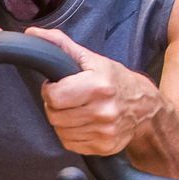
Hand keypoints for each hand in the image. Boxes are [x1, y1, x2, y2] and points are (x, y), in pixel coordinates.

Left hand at [32, 26, 158, 155]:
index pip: (54, 96)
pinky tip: (84, 123)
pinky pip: (70, 144)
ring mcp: (105, 131)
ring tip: (78, 109)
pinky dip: (72, 134)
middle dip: (56, 105)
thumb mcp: (91, 59)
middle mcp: (104, 111)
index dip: (51, 90)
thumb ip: (60, 45)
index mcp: (99, 86)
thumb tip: (32, 33)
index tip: (60, 85)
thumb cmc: (115, 80)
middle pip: (54, 115)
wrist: (145, 107)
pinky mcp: (104, 146)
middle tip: (69, 98)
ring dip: (63, 121)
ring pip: (60, 131)